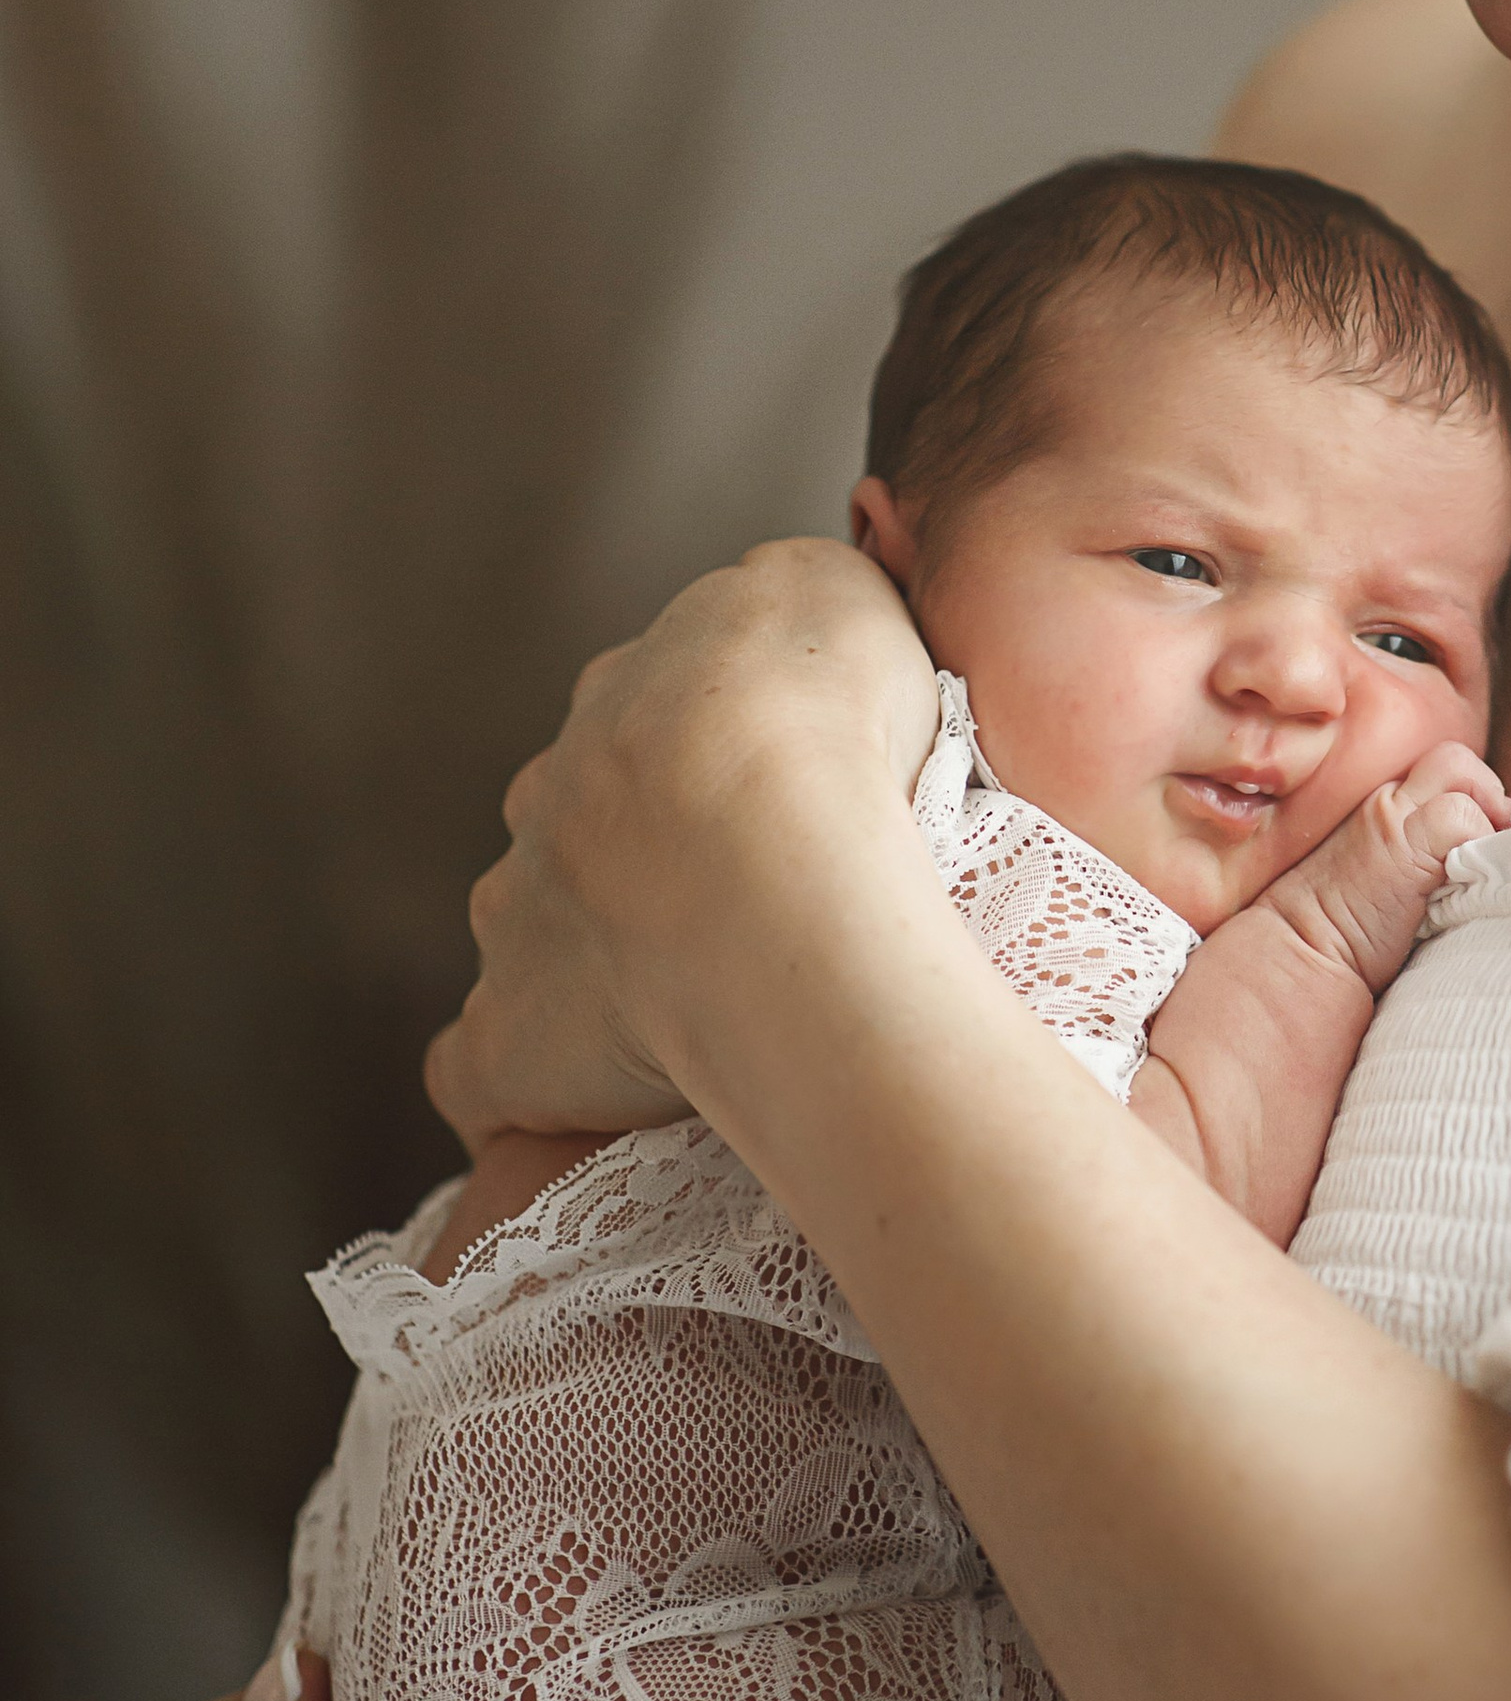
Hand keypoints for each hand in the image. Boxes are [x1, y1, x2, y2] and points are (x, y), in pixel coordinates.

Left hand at [427, 541, 939, 1152]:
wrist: (767, 845)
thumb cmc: (824, 725)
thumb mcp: (837, 600)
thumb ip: (804, 598)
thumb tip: (795, 616)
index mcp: (627, 708)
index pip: (654, 724)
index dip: (716, 764)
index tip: (785, 807)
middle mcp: (552, 801)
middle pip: (579, 824)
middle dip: (636, 860)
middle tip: (743, 913)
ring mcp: (517, 919)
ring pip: (529, 932)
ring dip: (583, 966)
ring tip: (685, 1016)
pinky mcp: (510, 1038)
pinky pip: (483, 1069)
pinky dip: (512, 1083)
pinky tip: (561, 1102)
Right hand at [1262, 739, 1510, 993]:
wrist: (1297, 950)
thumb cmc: (1343, 931)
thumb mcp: (1383, 878)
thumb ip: (1422, 857)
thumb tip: (1486, 863)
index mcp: (1382, 805)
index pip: (1446, 773)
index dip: (1474, 802)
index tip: (1480, 849)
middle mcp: (1385, 797)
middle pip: (1457, 759)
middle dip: (1488, 798)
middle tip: (1491, 852)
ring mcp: (1392, 815)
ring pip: (1467, 776)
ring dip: (1489, 821)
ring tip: (1484, 870)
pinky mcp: (1401, 842)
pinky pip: (1465, 818)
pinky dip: (1481, 848)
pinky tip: (1468, 887)